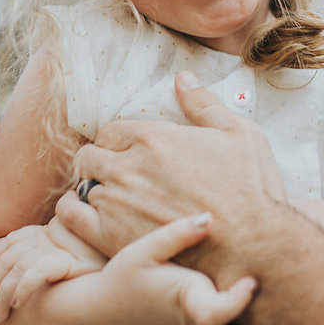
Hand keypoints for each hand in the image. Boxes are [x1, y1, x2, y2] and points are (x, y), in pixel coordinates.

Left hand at [0, 216, 105, 322]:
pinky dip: (22, 286)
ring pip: (18, 266)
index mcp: (49, 234)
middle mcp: (52, 238)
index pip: (11, 241)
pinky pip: (38, 271)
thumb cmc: (94, 277)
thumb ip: (44, 264)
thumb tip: (14, 279)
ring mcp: (61, 249)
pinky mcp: (70, 262)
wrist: (125, 278)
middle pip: (10, 256)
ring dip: (2, 293)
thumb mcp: (67, 265)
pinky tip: (17, 303)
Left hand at [57, 71, 288, 283]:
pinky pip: (70, 216)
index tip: (131, 157)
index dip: (119, 143)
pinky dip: (75, 214)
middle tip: (121, 180)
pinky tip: (95, 220)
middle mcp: (128, 166)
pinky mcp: (109, 237)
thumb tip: (182, 77)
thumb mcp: (240, 134)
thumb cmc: (253, 190)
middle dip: (102, 164)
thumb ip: (204, 104)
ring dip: (94, 191)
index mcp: (153, 137)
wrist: (253, 248)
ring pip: (81, 185)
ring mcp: (115, 202)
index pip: (110, 131)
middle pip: (89, 156)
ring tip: (114, 204)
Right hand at [87, 212, 264, 324]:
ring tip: (254, 310)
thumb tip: (209, 218)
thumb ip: (177, 234)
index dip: (239, 300)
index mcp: (185, 304)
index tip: (252, 281)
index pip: (218, 314)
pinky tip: (230, 308)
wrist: (95, 314)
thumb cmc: (122, 279)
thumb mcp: (143, 250)